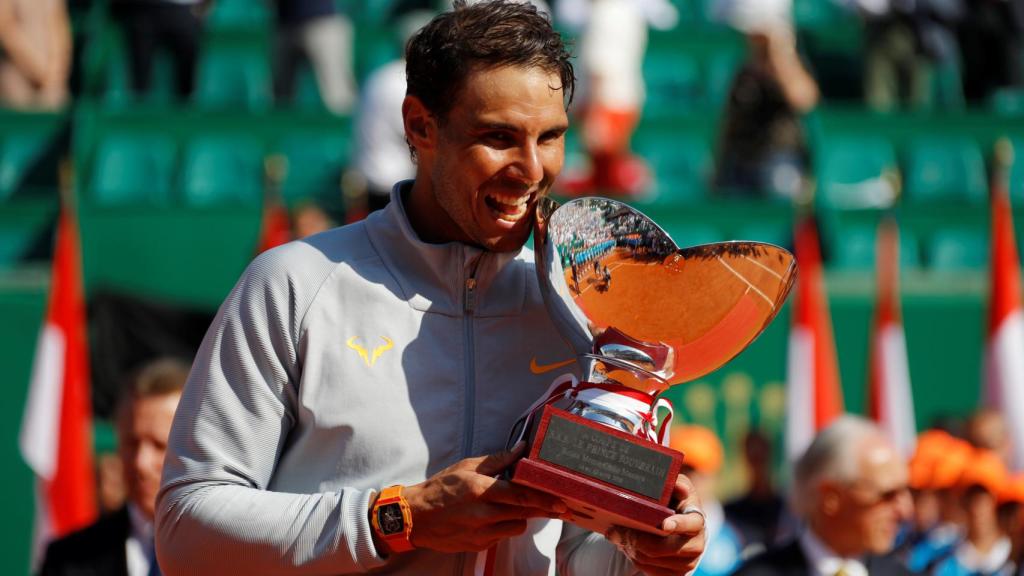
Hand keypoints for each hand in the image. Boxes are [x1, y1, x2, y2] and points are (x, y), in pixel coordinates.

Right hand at [402, 442, 568, 552]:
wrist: (415, 517)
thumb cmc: (440, 489)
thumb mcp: (466, 467)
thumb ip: (497, 460)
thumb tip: (520, 449)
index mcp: (481, 491)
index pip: (521, 496)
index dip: (544, 499)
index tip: (561, 502)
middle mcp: (484, 514)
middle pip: (525, 514)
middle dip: (544, 510)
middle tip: (561, 508)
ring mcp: (482, 534)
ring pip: (516, 527)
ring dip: (520, 517)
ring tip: (514, 507)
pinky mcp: (479, 546)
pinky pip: (502, 536)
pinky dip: (503, 526)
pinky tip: (495, 517)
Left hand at [605, 474, 705, 575]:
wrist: (675, 526)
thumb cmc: (672, 501)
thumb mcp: (673, 487)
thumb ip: (673, 483)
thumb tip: (679, 487)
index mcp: (696, 519)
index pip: (691, 524)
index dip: (678, 524)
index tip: (663, 525)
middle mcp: (696, 544)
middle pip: (661, 547)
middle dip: (634, 538)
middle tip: (613, 529)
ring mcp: (687, 563)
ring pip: (649, 559)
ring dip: (629, 547)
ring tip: (618, 533)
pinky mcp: (676, 575)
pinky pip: (647, 570)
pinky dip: (633, 557)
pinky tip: (628, 545)